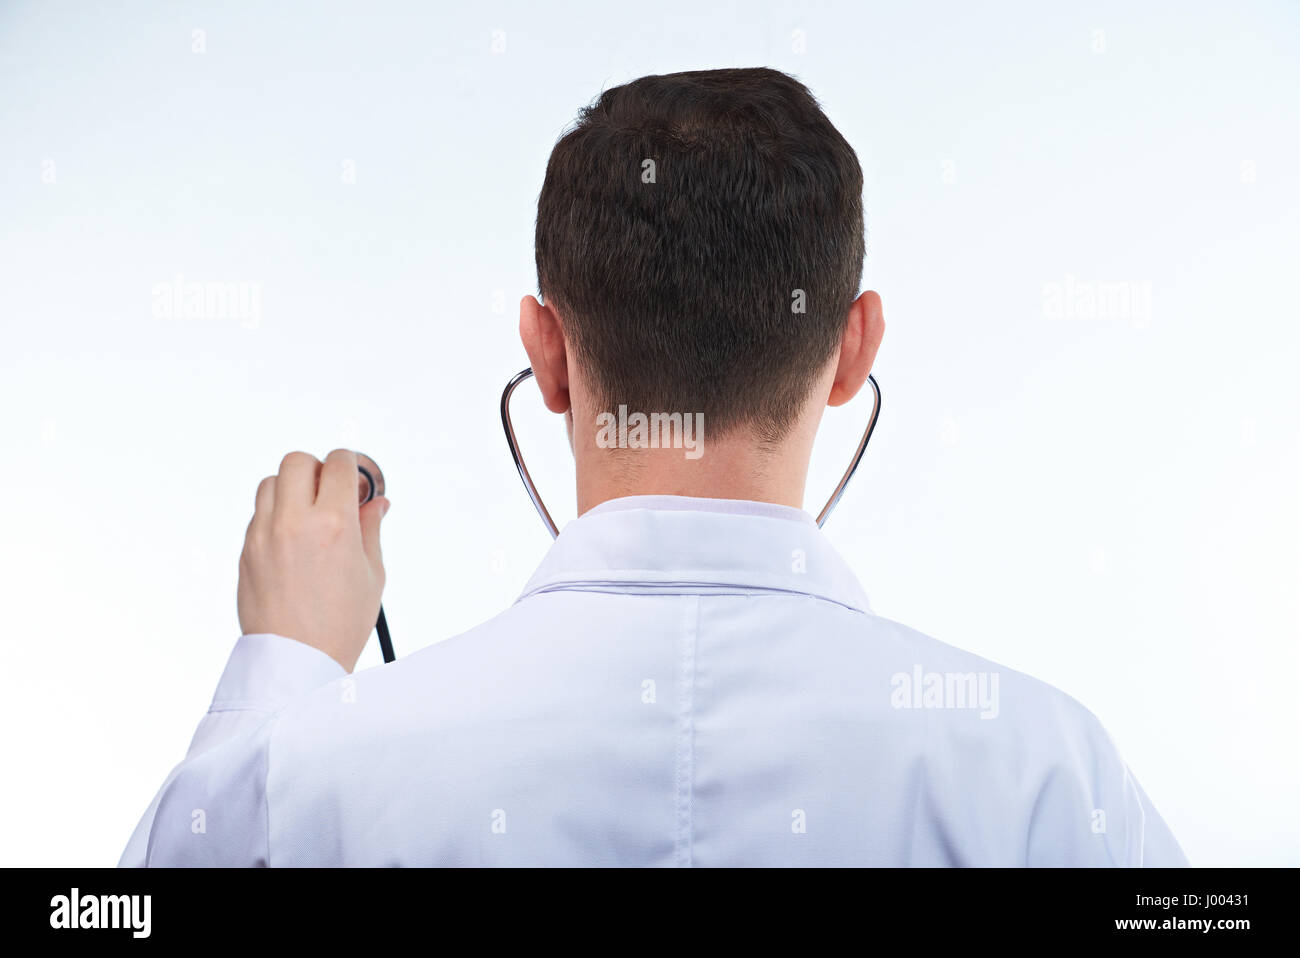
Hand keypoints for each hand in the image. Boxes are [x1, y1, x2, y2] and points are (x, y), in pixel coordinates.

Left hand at [237, 448, 389, 671]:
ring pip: (271, 482)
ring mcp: (263, 535)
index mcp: (333, 524)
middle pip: (298, 461)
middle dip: (319, 468)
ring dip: (291, 487)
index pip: (339, 464)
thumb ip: (371, 528)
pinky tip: (293, 539)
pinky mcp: (245, 550)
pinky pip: (258, 513)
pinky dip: (276, 513)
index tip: (356, 478)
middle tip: (331, 492)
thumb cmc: (340, 624)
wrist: (297, 662)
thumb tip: (377, 502)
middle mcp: (294, 522)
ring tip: (308, 514)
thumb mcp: (372, 574)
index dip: (352, 464)